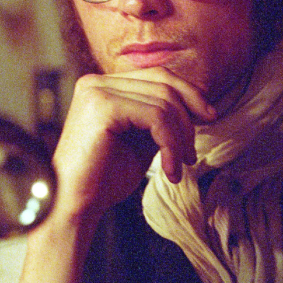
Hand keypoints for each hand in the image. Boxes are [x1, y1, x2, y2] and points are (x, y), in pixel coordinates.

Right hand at [50, 67, 216, 223]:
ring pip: (164, 102)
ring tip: (180, 166)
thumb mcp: (140, 140)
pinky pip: (156, 117)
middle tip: (192, 153)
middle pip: (164, 83)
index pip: (158, 76)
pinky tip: (169, 170)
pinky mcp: (103, 107)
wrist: (74, 206)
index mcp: (103, 85)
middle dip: (188, 117)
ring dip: (181, 137)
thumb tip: (199, 106)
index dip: (188, 94)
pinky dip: (171, 144)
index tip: (209, 118)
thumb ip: (160, 119)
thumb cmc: (104, 178)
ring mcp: (97, 91)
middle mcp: (97, 82)